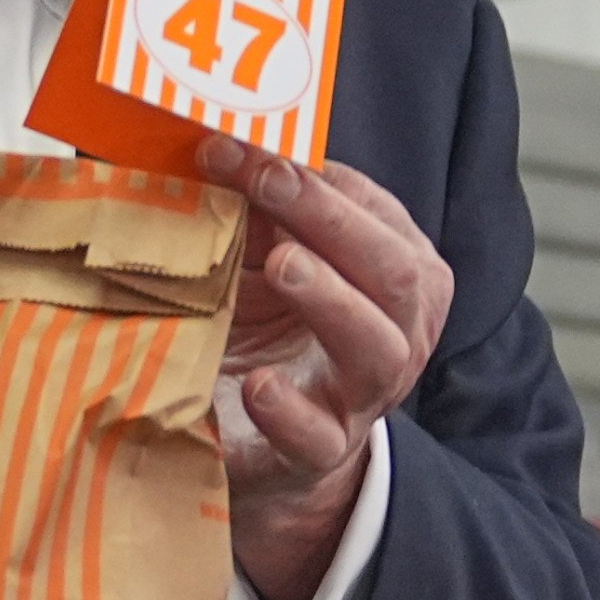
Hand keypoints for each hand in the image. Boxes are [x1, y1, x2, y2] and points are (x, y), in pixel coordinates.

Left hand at [195, 142, 449, 599]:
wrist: (262, 442)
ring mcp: (360, 397)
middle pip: (397, 276)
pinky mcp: (314, 454)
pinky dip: (291, 412)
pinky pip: (318, 438)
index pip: (378, 214)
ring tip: (283, 264)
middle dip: (334, 220)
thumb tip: (202, 145)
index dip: (321, 177)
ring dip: (332, 300)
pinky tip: (260, 386)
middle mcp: (395, 333)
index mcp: (393, 274)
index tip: (249, 147)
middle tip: (268, 182)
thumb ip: (251, 211)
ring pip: (379, 349)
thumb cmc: (265, 330)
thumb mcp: (262, 262)